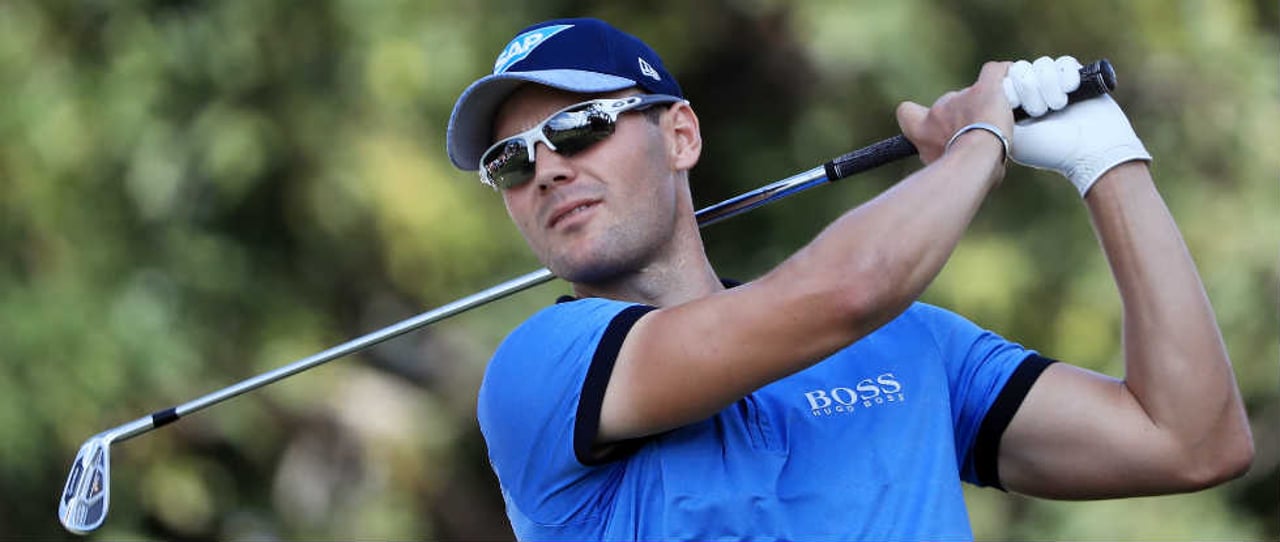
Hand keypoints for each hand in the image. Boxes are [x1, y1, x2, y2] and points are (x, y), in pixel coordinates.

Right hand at [897, 62, 1013, 163]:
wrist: (976, 160)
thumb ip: (949, 165)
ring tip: (1000, 123)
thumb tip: (964, 170)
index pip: (907, 114)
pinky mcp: (985, 88)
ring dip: (984, 105)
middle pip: (947, 106)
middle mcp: (936, 114)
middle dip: (961, 117)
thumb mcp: (946, 172)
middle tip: (980, 135)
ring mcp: (961, 98)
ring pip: (973, 95)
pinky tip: (1011, 81)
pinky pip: (994, 73)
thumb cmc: (963, 173)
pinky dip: (1003, 75)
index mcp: (922, 132)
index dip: (918, 117)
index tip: (934, 130)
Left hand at [1004, 56, 1151, 195]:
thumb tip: (994, 87)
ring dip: (1050, 84)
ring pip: (1043, 64)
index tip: (1017, 108)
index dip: (1011, 89)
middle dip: (1031, 89)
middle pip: (1022, 69)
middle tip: (1039, 112)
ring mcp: (1055, 87)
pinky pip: (1065, 62)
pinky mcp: (1076, 80)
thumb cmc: (1050, 149)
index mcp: (1015, 108)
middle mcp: (1033, 95)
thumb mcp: (1014, 136)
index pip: (1004, 79)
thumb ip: (997, 113)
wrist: (1092, 151)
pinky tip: (1071, 90)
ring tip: (1059, 106)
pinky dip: (1067, 75)